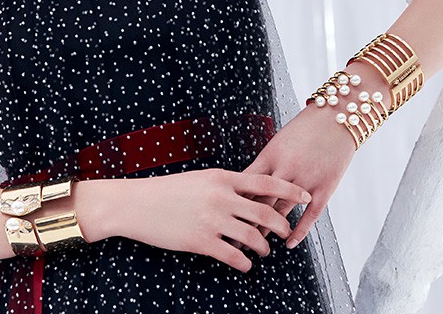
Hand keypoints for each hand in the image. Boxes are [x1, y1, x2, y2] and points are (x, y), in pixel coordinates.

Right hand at [110, 168, 311, 272]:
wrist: (137, 204)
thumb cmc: (168, 190)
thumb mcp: (199, 179)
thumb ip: (224, 185)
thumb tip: (249, 193)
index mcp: (221, 177)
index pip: (264, 181)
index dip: (288, 189)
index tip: (305, 195)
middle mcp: (220, 197)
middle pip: (264, 211)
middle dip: (282, 224)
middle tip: (287, 231)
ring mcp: (212, 220)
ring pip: (252, 237)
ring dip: (263, 247)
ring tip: (264, 250)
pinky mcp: (201, 242)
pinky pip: (234, 257)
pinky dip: (245, 263)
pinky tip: (245, 264)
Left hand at [241, 103, 356, 249]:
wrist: (335, 119)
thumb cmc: (303, 129)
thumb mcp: (277, 142)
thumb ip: (264, 164)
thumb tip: (244, 185)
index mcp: (270, 155)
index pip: (247, 185)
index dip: (235, 204)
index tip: (224, 219)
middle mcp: (286, 168)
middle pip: (261, 202)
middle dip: (246, 223)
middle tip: (234, 241)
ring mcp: (306, 179)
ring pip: (282, 211)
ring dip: (268, 230)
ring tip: (256, 246)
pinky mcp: (325, 187)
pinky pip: (310, 215)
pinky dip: (299, 231)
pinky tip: (288, 243)